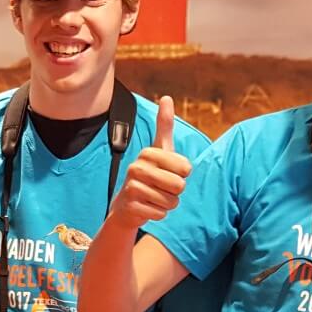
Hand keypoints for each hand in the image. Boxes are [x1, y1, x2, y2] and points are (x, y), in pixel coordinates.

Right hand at [109, 96, 190, 230]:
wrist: (127, 205)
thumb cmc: (150, 175)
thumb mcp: (160, 150)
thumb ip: (164, 125)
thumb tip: (167, 97)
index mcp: (148, 153)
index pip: (185, 168)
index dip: (182, 174)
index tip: (169, 172)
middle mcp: (137, 167)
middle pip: (179, 185)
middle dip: (176, 191)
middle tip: (162, 188)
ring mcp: (132, 187)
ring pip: (171, 201)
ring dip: (168, 203)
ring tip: (155, 198)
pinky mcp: (131, 206)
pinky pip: (161, 213)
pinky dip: (159, 214)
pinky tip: (148, 207)